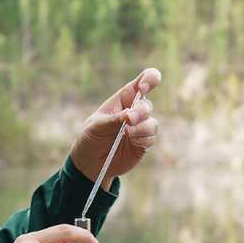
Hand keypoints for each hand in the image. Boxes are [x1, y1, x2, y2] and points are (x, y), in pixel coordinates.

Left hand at [69, 68, 160, 187]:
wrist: (91, 163)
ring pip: (152, 123)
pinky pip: (151, 138)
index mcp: (124, 99)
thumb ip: (114, 120)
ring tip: (127, 134)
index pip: (144, 81)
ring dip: (141, 128)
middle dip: (140, 112)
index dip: (149, 79)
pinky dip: (142, 140)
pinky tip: (132, 143)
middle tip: (129, 120)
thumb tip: (131, 116)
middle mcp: (135, 111)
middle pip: (147, 105)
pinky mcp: (144, 143)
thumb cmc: (91, 138)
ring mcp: (141, 127)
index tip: (144, 88)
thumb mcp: (97, 126)